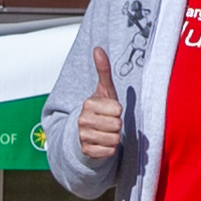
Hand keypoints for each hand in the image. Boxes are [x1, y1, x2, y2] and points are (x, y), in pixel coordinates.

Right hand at [70, 48, 123, 166]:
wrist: (84, 133)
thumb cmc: (100, 110)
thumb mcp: (104, 90)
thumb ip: (103, 70)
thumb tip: (98, 48)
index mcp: (88, 104)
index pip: (118, 109)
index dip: (118, 111)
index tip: (109, 111)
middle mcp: (82, 120)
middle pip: (117, 125)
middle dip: (116, 125)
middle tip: (108, 122)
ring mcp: (83, 137)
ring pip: (115, 139)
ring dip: (114, 137)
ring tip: (105, 132)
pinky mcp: (86, 151)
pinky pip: (110, 151)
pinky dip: (110, 149)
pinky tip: (102, 143)